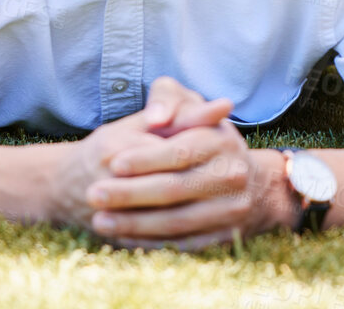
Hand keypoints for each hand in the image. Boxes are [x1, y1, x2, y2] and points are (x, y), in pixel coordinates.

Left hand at [82, 77, 263, 249]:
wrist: (249, 183)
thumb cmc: (202, 135)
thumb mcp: (188, 107)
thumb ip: (169, 99)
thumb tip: (156, 117)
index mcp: (221, 141)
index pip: (179, 152)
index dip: (146, 159)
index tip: (113, 164)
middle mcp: (232, 176)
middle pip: (174, 189)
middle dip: (130, 194)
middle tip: (93, 195)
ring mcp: (231, 210)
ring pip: (176, 221)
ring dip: (134, 224)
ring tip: (100, 221)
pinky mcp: (225, 237)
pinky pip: (183, 244)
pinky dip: (151, 242)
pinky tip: (123, 237)